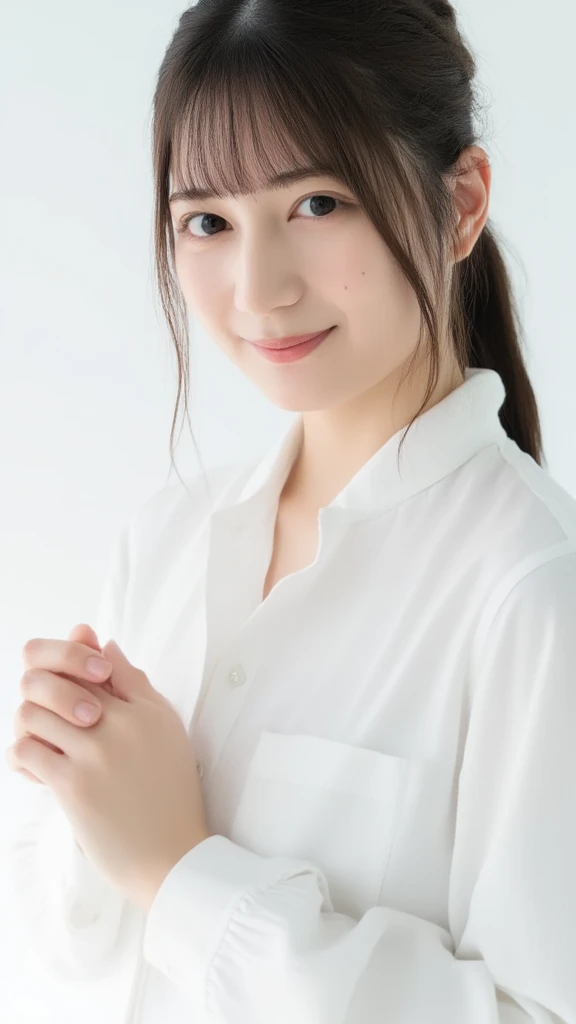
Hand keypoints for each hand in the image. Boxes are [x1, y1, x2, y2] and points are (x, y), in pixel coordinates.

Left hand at [6, 629, 211, 911]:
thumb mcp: (166, 729)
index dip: (73, 666)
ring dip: (32, 725)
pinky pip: (26, 749)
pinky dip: (25, 754)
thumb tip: (105, 644)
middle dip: (45, 693)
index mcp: (146, 708)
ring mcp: (96, 753)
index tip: (69, 683)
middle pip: (59, 680)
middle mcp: (122, 724)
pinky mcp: (73, 786)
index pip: (95, 662)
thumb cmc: (169, 794)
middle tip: (50, 713)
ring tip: (45, 742)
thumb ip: (135, 685)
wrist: (171, 857)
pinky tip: (39, 767)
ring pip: (34, 712)